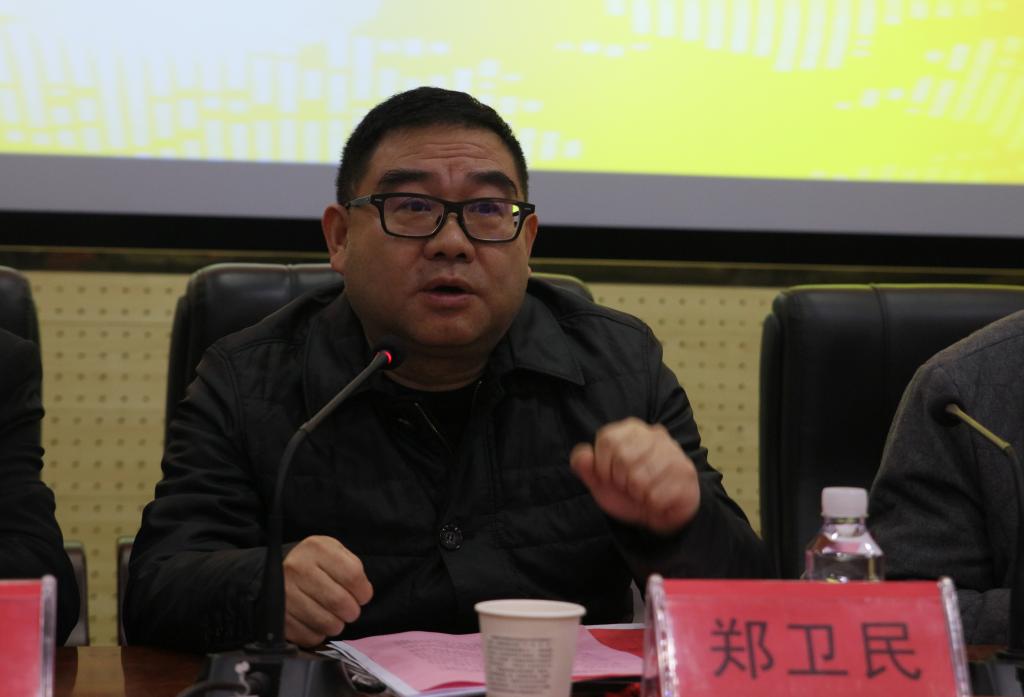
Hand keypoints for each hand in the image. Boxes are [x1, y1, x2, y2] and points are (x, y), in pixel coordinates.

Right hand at [282, 535, 372, 646]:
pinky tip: (317, 623)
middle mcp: (296, 568)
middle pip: (339, 601)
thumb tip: (363, 594)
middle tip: (350, 611)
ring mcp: (283, 594)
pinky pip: (309, 636)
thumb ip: (352, 568)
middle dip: (352, 611)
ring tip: (334, 617)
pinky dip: (319, 634)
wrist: (278, 572)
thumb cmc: (314, 563)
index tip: (362, 596)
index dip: (363, 591)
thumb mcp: (334, 552)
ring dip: (337, 625)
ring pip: (325, 622)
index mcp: (316, 548)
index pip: (352, 575)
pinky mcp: (278, 617)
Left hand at [570, 418, 699, 534]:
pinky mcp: (686, 473)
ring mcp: (673, 452)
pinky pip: (657, 495)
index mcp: (632, 429)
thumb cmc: (629, 493)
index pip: (608, 439)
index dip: (603, 466)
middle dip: (622, 481)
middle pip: (623, 458)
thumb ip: (586, 467)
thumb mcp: (601, 481)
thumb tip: (582, 456)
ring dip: (638, 494)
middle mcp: (655, 434)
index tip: (612, 476)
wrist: (659, 514)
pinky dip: (652, 504)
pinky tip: (658, 500)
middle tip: (631, 487)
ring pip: (640, 479)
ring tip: (645, 493)